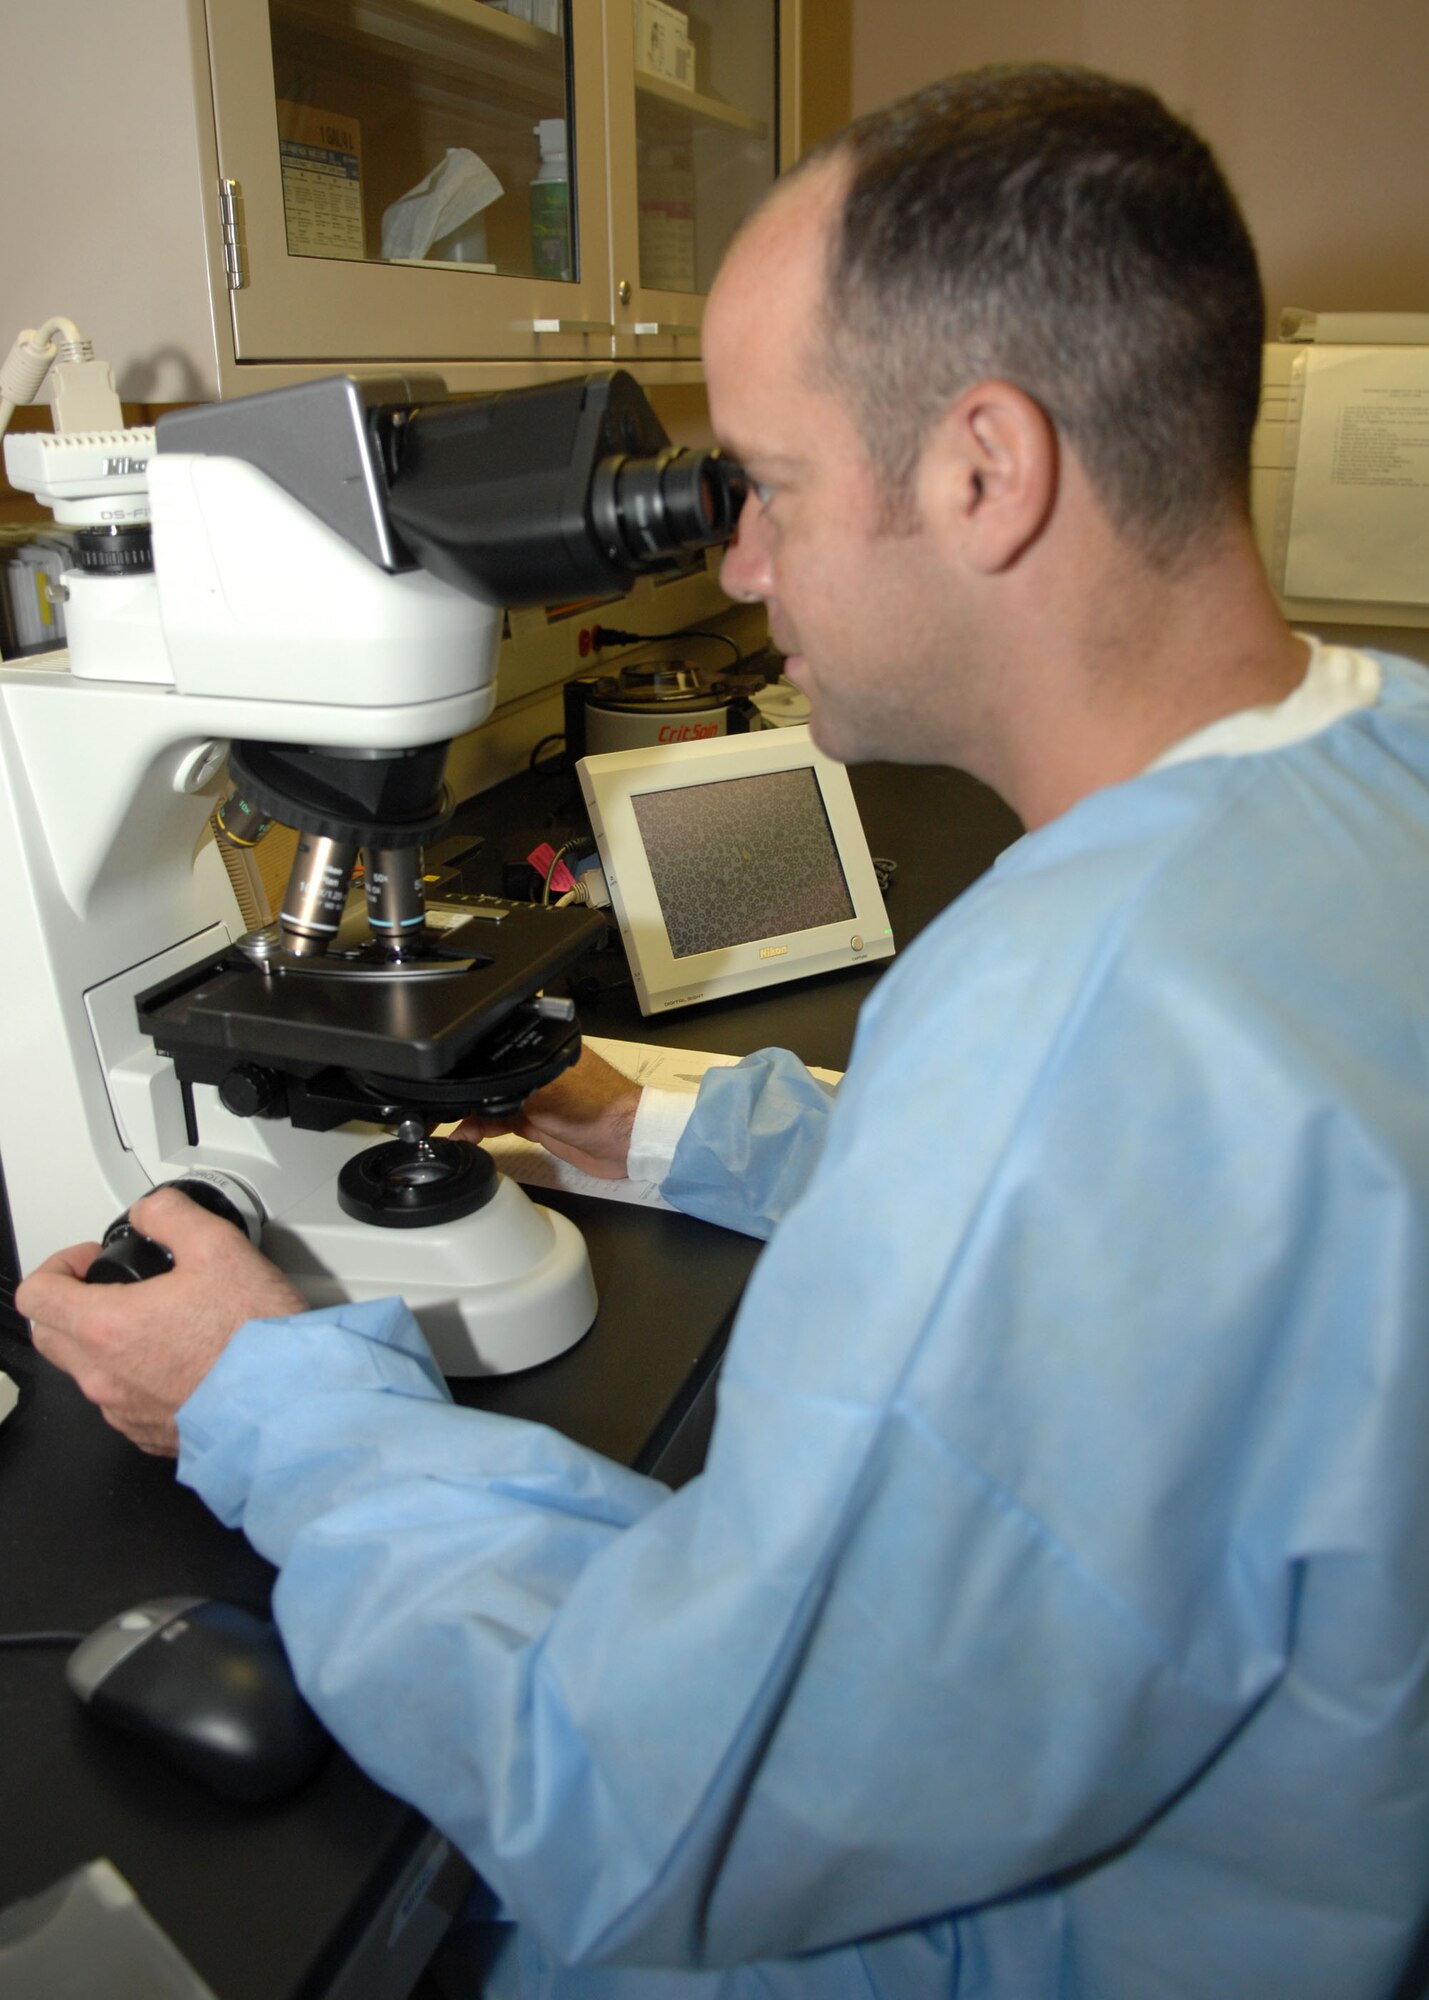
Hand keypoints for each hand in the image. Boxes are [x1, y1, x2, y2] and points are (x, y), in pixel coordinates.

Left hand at [17, 1186, 306, 1456]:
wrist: (290, 1402)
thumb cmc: (256, 1338)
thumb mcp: (219, 1246)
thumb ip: (171, 1215)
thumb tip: (152, 1211)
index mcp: (108, 1328)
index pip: (37, 1295)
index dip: (59, 1267)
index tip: (89, 1263)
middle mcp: (105, 1377)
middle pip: (51, 1336)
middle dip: (72, 1305)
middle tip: (113, 1289)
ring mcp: (125, 1412)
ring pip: (88, 1373)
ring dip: (105, 1344)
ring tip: (157, 1324)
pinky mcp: (150, 1436)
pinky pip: (123, 1404)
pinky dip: (136, 1379)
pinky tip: (177, 1360)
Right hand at [451, 1046, 640, 1179]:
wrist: (625, 1142)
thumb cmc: (596, 1107)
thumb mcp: (544, 1091)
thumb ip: (509, 1086)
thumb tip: (477, 1081)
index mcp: (543, 1052)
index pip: (497, 1055)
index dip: (469, 1067)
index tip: (444, 1080)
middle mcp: (539, 1072)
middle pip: (491, 1080)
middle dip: (465, 1093)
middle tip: (437, 1108)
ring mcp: (539, 1099)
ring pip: (493, 1104)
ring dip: (470, 1116)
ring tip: (446, 1127)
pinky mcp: (540, 1124)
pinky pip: (503, 1124)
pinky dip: (484, 1130)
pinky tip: (466, 1136)